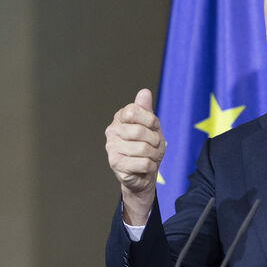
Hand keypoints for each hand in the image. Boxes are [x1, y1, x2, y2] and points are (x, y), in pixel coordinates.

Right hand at [105, 89, 165, 224]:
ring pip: (143, 148)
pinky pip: (143, 163)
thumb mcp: (151, 127)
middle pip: (139, 131)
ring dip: (153, 155)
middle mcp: (112, 131)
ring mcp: (112, 148)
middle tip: (154, 146)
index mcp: (120, 118)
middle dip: (154, 140)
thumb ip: (146, 110)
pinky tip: (144, 167)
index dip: (150, 120)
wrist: (144, 174)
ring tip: (149, 157)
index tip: (153, 128)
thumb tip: (144, 92)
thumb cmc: (148, 147)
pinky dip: (150, 166)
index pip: (134, 111)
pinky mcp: (116, 164)